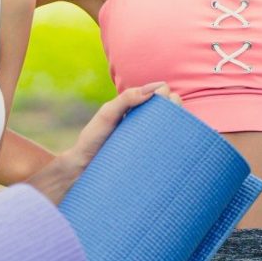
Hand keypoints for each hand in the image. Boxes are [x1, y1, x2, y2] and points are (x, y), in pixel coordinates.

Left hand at [41, 83, 178, 199]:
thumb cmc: (93, 141)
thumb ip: (126, 99)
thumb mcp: (107, 115)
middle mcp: (147, 123)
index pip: (161, 94)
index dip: (165, 94)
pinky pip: (171, 150)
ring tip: (170, 127)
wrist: (83, 170)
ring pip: (176, 127)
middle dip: (175, 105)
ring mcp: (151, 141)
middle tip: (167, 113)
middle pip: (172, 108)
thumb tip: (154, 89)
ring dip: (178, 122)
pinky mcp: (153, 159)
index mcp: (137, 110)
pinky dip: (178, 143)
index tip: (161, 99)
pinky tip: (177, 143)